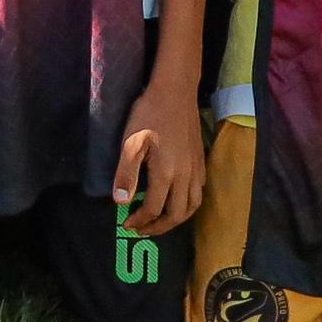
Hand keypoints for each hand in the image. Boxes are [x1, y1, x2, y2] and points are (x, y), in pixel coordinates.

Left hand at [112, 71, 203, 236]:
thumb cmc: (149, 113)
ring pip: (192, 206)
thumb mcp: (131, 142)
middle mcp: (185, 176)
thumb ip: (127, 173)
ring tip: (160, 221)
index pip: (154, 209)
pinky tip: (177, 199)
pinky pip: (199, 192)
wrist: (176, 91)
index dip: (140, 221)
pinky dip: (188, 204)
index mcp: (166, 173)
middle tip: (142, 230)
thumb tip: (121, 203)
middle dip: (159, 227)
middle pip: (176, 214)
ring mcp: (196, 169)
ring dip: (176, 219)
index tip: (126, 225)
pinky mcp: (201, 160)